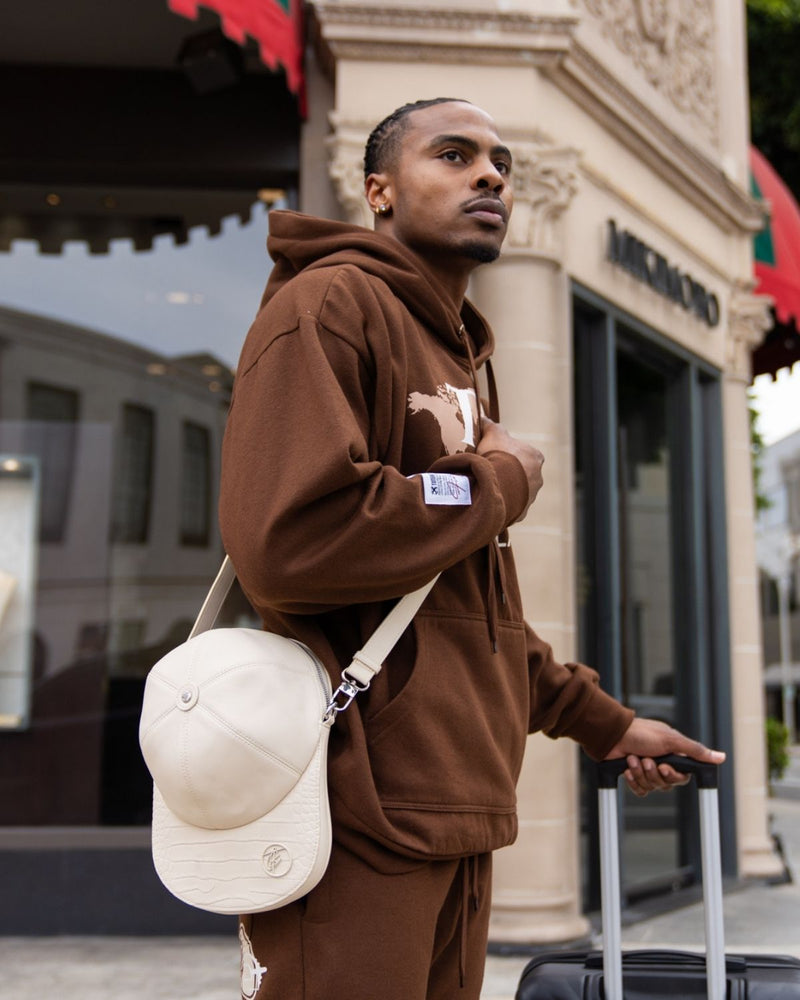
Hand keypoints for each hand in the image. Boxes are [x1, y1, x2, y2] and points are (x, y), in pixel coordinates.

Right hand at [477, 418, 543, 521]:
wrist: (493, 484)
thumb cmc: (496, 456)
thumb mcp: (492, 434)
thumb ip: (490, 425)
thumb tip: (483, 418)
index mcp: (535, 457)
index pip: (523, 454)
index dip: (508, 454)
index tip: (495, 456)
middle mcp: (538, 477)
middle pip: (521, 474)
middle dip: (508, 473)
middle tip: (490, 473)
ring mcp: (531, 496)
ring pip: (517, 491)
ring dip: (505, 489)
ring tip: (487, 487)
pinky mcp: (522, 511)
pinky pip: (511, 506)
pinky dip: (502, 503)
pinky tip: (489, 499)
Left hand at [604, 718, 725, 796]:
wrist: (611, 736)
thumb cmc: (641, 733)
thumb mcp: (671, 740)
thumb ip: (696, 751)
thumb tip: (721, 757)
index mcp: (673, 755)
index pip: (682, 777)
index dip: (673, 776)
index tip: (664, 767)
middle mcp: (661, 763)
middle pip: (667, 784)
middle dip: (654, 774)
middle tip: (646, 759)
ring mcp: (647, 770)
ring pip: (652, 787)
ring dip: (641, 774)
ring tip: (633, 759)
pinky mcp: (634, 776)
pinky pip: (640, 790)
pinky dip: (633, 780)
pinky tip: (627, 769)